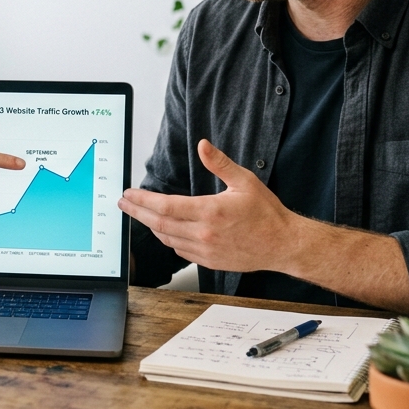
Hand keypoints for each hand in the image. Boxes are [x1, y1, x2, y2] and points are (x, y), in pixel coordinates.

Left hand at [118, 139, 299, 273]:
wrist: (284, 245)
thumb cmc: (267, 214)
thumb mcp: (245, 181)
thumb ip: (220, 163)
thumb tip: (202, 145)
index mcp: (210, 211)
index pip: (165, 206)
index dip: (143, 200)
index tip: (129, 193)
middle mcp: (204, 233)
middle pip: (159, 224)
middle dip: (137, 213)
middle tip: (124, 204)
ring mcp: (206, 251)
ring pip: (167, 239)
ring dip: (151, 226)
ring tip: (139, 214)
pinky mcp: (210, 262)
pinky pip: (180, 251)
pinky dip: (168, 239)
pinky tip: (165, 231)